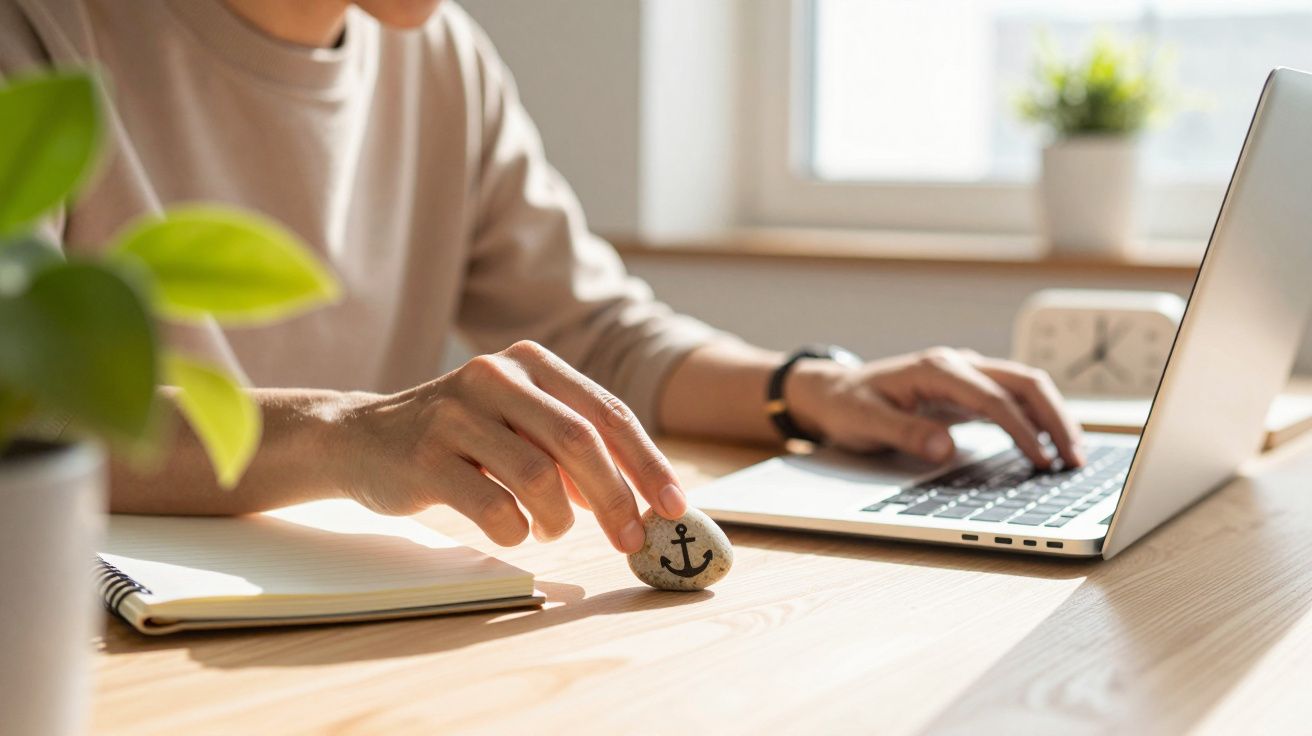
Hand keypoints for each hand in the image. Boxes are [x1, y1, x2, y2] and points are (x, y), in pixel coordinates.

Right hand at [332, 341, 686, 552]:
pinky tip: (513, 530)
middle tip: (631, 538)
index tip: (674, 506)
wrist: (360, 437)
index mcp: (531, 363)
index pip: (608, 413)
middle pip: (579, 441)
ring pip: (538, 474)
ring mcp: (456, 413)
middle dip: (617, 498)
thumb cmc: (458, 436)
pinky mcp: (424, 456)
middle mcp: (496, 376)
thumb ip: (574, 449)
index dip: (647, 463)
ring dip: (559, 517)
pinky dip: (515, 529)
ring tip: (553, 529)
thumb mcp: (519, 423)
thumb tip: (640, 498)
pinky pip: (491, 505)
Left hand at [785, 347, 1084, 467]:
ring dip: (1053, 417)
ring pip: (1026, 386)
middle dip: (1055, 419)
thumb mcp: (864, 423)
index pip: (993, 398)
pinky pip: (1014, 398)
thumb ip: (904, 433)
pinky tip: (1051, 444)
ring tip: (1074, 455)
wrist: (832, 392)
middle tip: (1076, 460)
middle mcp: (957, 364)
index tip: (1041, 461)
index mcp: (935, 369)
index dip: (1021, 430)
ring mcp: (966, 374)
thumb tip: (944, 447)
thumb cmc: (846, 406)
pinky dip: (1038, 418)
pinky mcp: (968, 389)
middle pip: (1024, 382)